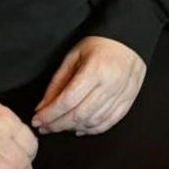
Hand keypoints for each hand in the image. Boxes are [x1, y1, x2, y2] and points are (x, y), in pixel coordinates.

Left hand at [31, 36, 146, 136]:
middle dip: (58, 125)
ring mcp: (122, 94)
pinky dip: (93, 129)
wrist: (130, 39)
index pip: (68, 100)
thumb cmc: (100, 44)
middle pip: (80, 114)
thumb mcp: (73, 56)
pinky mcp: (129, 99)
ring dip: (73, 128)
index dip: (50, 114)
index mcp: (95, 70)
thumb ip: (57, 82)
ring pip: (94, 121)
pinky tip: (80, 128)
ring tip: (60, 126)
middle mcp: (111, 84)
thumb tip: (43, 107)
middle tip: (44, 127)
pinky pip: (110, 121)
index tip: (37, 120)